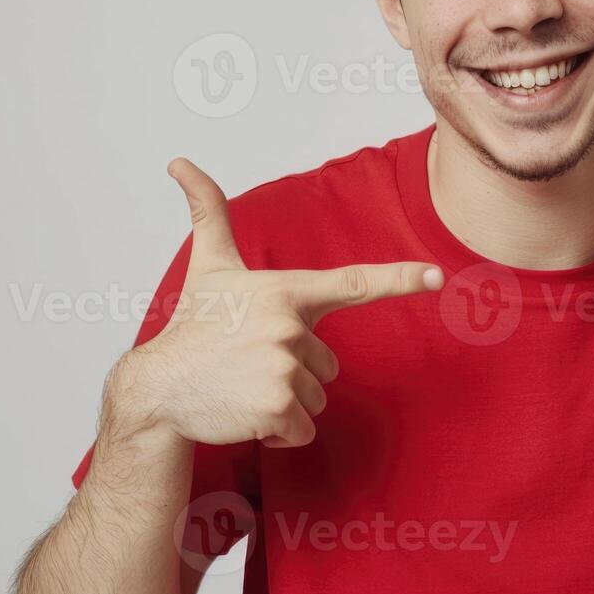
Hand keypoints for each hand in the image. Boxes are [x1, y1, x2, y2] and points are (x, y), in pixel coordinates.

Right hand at [108, 158, 441, 447]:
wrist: (156, 388)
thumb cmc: (192, 325)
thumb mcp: (207, 267)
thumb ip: (207, 211)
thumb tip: (179, 161)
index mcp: (286, 291)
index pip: (354, 282)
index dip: (401, 278)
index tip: (437, 276)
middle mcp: (290, 326)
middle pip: (328, 362)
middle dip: (295, 370)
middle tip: (249, 362)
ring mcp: (284, 367)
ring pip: (316, 397)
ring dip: (285, 402)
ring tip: (243, 385)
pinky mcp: (276, 407)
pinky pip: (302, 430)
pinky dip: (278, 432)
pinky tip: (244, 413)